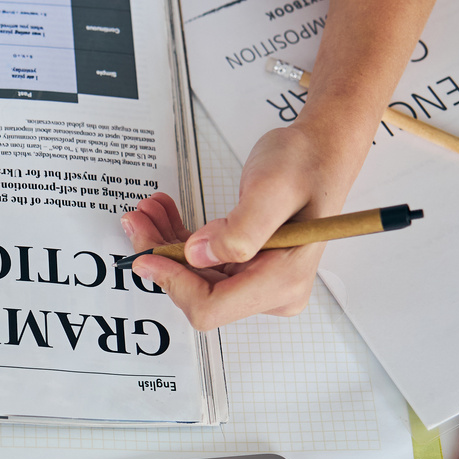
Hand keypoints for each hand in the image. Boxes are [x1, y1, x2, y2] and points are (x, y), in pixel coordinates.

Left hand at [121, 121, 358, 329]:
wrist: (320, 152)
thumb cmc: (305, 165)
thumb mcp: (272, 189)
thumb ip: (239, 229)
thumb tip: (198, 255)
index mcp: (282, 280)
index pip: (213, 306)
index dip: (174, 284)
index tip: (146, 256)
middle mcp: (273, 291)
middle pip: (199, 294)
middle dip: (163, 258)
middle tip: (138, 219)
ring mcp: (260, 281)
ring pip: (196, 279)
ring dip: (167, 245)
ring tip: (149, 211)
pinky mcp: (249, 268)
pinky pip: (204, 265)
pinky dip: (180, 240)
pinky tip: (166, 215)